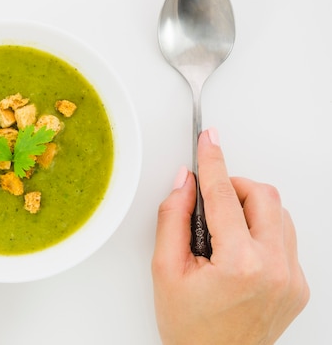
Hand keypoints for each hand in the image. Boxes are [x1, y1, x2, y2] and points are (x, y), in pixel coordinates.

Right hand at [152, 128, 308, 344]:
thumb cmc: (189, 327)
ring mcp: (292, 277)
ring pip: (278, 213)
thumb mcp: (165, 270)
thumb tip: (186, 183)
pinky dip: (261, 232)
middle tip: (211, 201)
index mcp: (240, 264)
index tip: (209, 139)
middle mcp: (276, 268)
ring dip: (249, 209)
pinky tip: (239, 251)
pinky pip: (284, 238)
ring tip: (223, 232)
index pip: (224, 196)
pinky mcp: (299, 284)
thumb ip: (173, 218)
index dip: (213, 161)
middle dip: (235, 186)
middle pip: (263, 195)